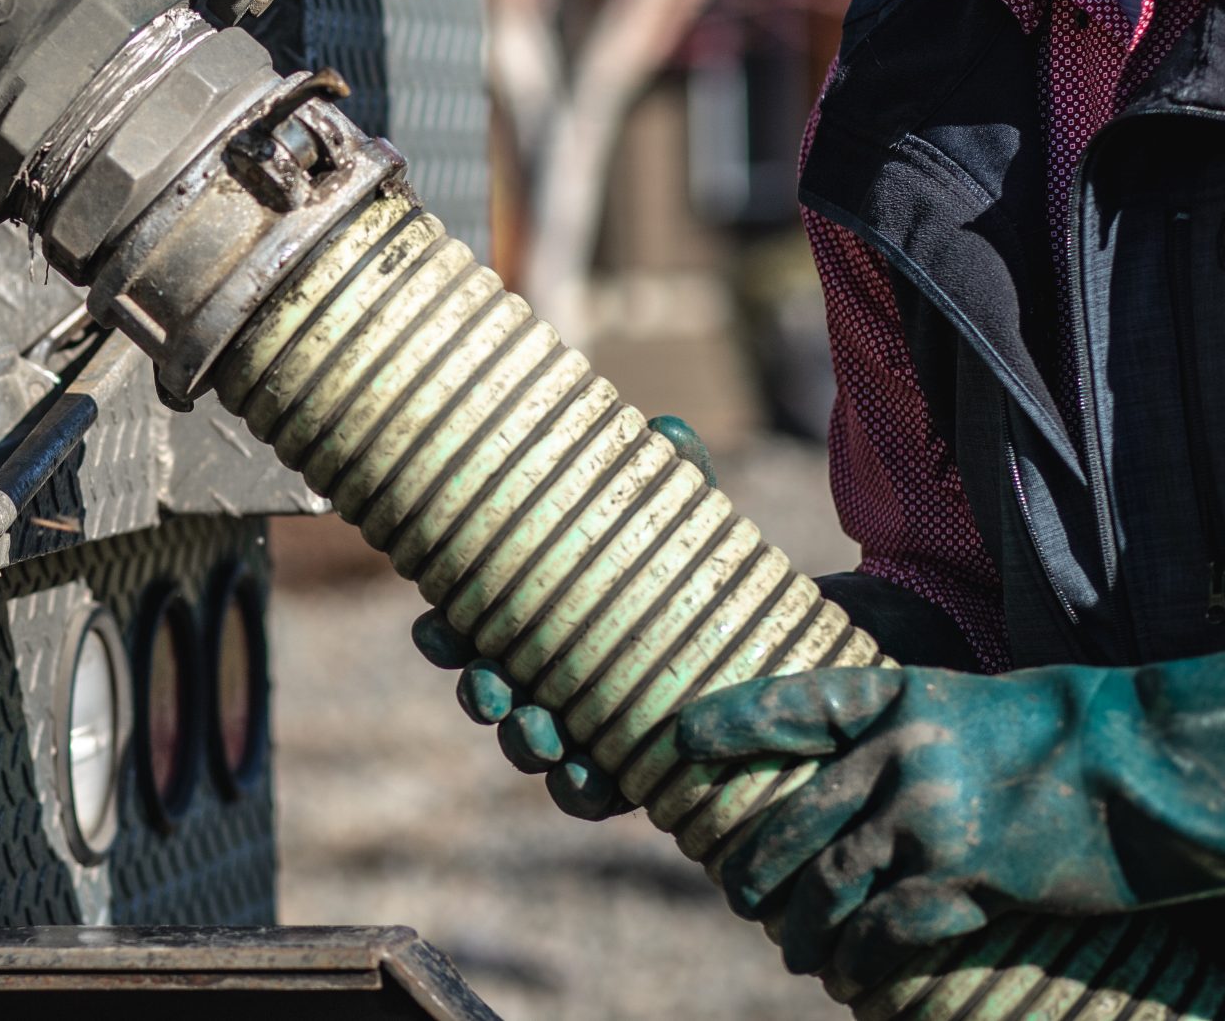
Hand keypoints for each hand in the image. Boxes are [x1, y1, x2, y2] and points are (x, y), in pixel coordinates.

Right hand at [406, 414, 715, 820]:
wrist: (788, 649)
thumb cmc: (709, 574)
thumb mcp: (694, 525)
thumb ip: (680, 481)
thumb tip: (668, 431)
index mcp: (543, 617)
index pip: (474, 627)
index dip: (446, 636)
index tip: (436, 631)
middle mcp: (554, 673)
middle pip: (492, 690)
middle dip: (480, 693)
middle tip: (489, 689)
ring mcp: (591, 725)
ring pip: (535, 744)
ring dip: (524, 742)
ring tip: (538, 732)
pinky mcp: (638, 770)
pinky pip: (596, 793)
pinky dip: (583, 789)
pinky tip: (587, 776)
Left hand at [676, 666, 1118, 988]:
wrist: (1153, 765)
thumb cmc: (1076, 733)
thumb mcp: (982, 707)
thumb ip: (920, 737)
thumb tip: (868, 782)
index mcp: (899, 696)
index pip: (794, 705)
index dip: (734, 722)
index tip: (682, 740)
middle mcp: (899, 752)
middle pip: (795, 818)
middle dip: (757, 867)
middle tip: (740, 895)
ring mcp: (928, 817)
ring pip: (829, 883)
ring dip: (803, 927)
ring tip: (796, 951)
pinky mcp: (967, 877)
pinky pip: (884, 929)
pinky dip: (858, 958)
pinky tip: (850, 976)